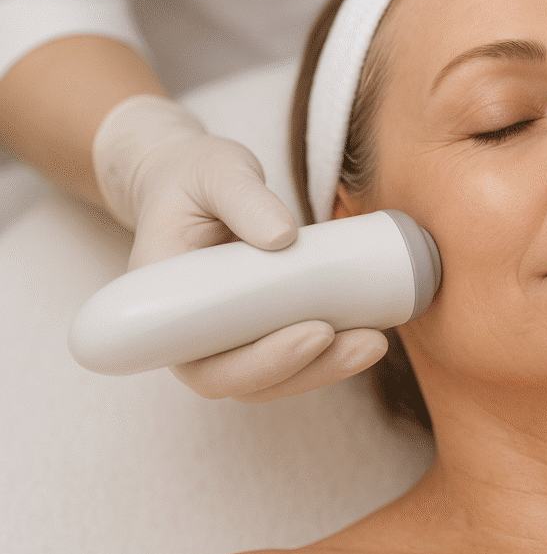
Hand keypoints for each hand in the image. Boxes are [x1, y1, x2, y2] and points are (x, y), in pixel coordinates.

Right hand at [92, 94, 386, 399]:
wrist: (192, 182)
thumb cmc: (196, 177)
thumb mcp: (216, 172)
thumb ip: (244, 198)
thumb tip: (283, 237)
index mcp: (162, 305)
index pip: (204, 363)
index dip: (260, 363)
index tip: (315, 333)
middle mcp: (188, 335)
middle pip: (246, 381)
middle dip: (311, 368)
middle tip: (367, 341)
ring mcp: (223, 336)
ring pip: (274, 377)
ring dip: (328, 367)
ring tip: (375, 341)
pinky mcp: (256, 327)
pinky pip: (289, 356)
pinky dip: (329, 354)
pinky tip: (369, 335)